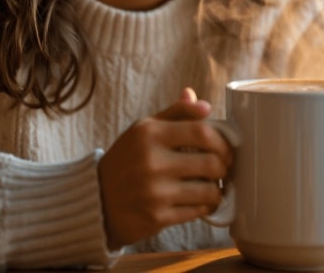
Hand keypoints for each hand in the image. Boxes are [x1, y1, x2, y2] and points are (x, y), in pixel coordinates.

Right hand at [98, 87, 232, 249]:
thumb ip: (176, 113)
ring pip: (210, 191)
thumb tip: (205, 105)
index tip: (225, 147)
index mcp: (150, 134)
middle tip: (223, 168)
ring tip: (212, 185)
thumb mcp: (144, 129)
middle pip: (212, 163)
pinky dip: (205, 206)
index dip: (223, 141)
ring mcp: (155, 192)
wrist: (98, 199)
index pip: (203, 132)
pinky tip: (200, 201)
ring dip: (217, 189)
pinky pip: (198, 211)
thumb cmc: (126, 160)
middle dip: (225, 167)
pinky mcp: (157, 217)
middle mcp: (152, 162)